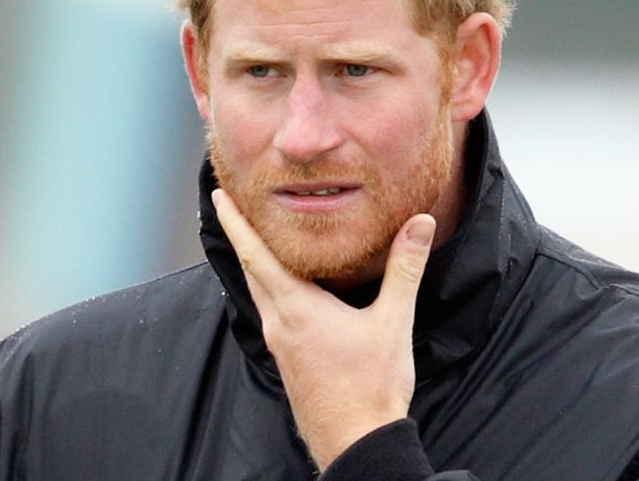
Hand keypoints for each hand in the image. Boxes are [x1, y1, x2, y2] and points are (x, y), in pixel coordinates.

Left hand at [212, 189, 435, 470]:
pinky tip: (285, 286)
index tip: (219, 196)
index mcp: (296, 309)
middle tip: (231, 205)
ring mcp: (280, 344)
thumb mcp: (393, 322)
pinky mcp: (288, 359)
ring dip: (253, 262)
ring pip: (258, 292)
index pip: (256, 255)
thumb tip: (419, 223)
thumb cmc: (372, 388)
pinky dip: (268, 287)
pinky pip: (270, 312)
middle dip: (239, 235)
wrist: (356, 443)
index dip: (237, 222)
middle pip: (250, 270)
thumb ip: (404, 269)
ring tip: (255, 237)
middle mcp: (279, 324)